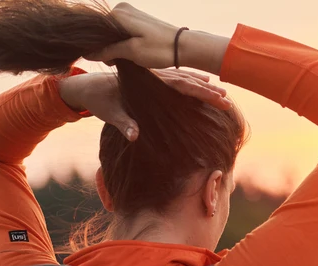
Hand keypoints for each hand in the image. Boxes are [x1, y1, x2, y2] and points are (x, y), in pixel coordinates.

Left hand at [59, 69, 230, 140]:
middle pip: (188, 80)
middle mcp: (156, 76)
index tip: (219, 100)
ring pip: (185, 78)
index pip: (182, 85)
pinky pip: (178, 79)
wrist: (90, 86)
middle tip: (227, 100)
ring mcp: (156, 77)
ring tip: (222, 94)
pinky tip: (203, 82)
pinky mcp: (154, 80)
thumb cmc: (101, 101)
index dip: (201, 92)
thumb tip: (135, 136)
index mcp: (150, 82)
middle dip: (208, 90)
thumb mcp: (110, 113)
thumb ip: (123, 123)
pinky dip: (192, 81)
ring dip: (203, 85)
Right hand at [86, 3, 228, 74]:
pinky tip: (132, 53)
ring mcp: (130, 13)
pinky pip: (121, 32)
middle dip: (108, 49)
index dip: (99, 49)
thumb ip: (108, 51)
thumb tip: (88, 53)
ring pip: (112, 34)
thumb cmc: (159, 49)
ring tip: (129, 58)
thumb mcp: (131, 52)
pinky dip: (123, 43)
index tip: (109, 61)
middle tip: (120, 62)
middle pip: (104, 32)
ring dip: (116, 48)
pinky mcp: (137, 19)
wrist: (183, 46)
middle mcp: (122, 9)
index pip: (96, 32)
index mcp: (118, 14)